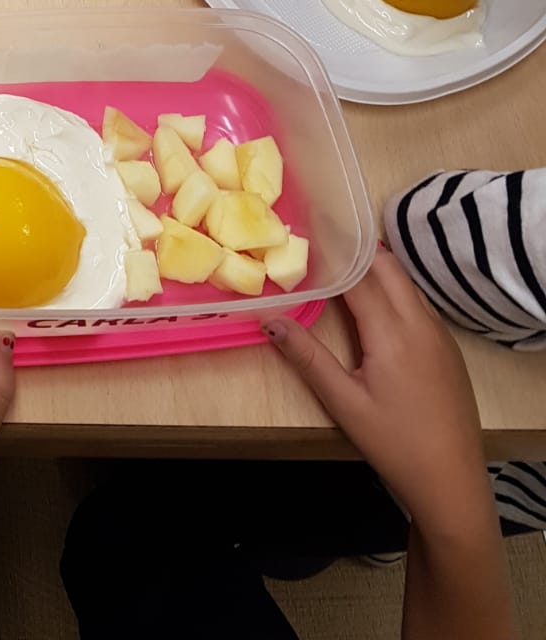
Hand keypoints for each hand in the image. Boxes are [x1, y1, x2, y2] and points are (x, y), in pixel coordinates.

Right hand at [263, 251, 490, 532]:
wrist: (453, 482)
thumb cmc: (394, 444)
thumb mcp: (344, 403)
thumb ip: (307, 357)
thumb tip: (268, 319)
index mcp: (393, 332)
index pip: (359, 275)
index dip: (332, 253)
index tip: (305, 238)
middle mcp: (421, 322)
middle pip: (387, 266)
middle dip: (355, 253)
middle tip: (320, 251)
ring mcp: (440, 334)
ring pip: (406, 283)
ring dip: (376, 270)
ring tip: (341, 272)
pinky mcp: (449, 348)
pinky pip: (419, 303)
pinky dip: (395, 291)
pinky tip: (376, 309)